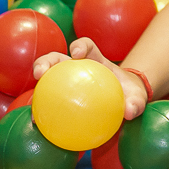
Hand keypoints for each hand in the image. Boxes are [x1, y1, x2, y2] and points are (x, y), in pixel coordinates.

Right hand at [33, 37, 149, 119]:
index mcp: (95, 61)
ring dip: (36, 87)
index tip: (77, 53)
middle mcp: (77, 69)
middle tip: (40, 72)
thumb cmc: (129, 96)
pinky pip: (48, 102)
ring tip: (32, 101)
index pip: (87, 46)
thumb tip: (130, 112)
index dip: (80, 46)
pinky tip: (37, 123)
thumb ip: (135, 103)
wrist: (121, 104)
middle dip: (46, 61)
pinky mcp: (60, 98)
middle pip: (57, 59)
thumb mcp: (136, 98)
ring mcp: (66, 82)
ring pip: (47, 78)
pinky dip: (41, 110)